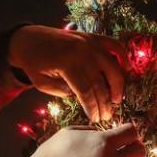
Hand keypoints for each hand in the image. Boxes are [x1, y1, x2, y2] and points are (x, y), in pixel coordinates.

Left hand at [8, 25, 126, 122]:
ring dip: (118, 84)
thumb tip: (83, 97)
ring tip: (116, 100)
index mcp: (67, 64)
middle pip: (100, 82)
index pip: (86, 91)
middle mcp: (82, 52)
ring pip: (112, 66)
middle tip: (107, 116)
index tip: (96, 119)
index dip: (92, 107)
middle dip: (104, 102)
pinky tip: (126, 71)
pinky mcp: (93, 37)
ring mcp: (90, 42)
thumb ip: (62, 92)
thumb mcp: (41, 83)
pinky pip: (114, 46)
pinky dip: (123, 57)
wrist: (29, 39)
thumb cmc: (34, 64)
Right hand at [12, 124, 144, 156]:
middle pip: (140, 151)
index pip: (132, 132)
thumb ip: (89, 130)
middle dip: (134, 146)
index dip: (129, 130)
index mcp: (104, 142)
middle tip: (124, 146)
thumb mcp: (68, 132)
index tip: (122, 131)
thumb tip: (101, 133)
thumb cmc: (51, 155)